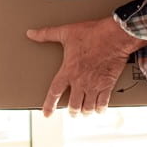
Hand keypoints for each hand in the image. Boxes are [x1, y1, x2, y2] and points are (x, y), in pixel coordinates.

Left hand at [26, 16, 146, 116]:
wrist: (114, 36)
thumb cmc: (92, 33)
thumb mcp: (66, 32)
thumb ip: (47, 34)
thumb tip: (31, 34)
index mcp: (68, 70)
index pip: (54, 92)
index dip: (49, 105)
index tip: (47, 114)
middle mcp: (80, 81)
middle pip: (73, 105)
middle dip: (72, 111)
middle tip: (72, 112)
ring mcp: (94, 85)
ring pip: (87, 108)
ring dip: (84, 112)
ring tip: (84, 112)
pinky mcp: (107, 85)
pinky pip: (103, 104)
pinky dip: (99, 109)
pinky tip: (98, 109)